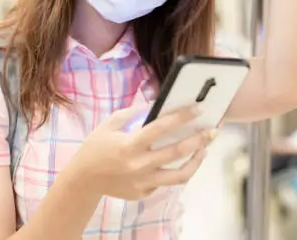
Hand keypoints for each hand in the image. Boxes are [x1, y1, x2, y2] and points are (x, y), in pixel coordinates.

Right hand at [76, 105, 214, 199]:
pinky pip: (166, 182)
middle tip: (213, 130)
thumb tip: (156, 102)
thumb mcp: (109, 124)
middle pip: (177, 151)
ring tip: (204, 149)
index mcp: (129, 144)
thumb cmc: (96, 147)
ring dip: (196, 161)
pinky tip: (182, 161)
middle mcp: (138, 165)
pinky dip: (176, 170)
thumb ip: (132, 112)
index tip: (198, 109)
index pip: (161, 128)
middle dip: (199, 139)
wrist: (83, 181)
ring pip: (179, 175)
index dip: (182, 117)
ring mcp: (143, 182)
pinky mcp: (144, 193)